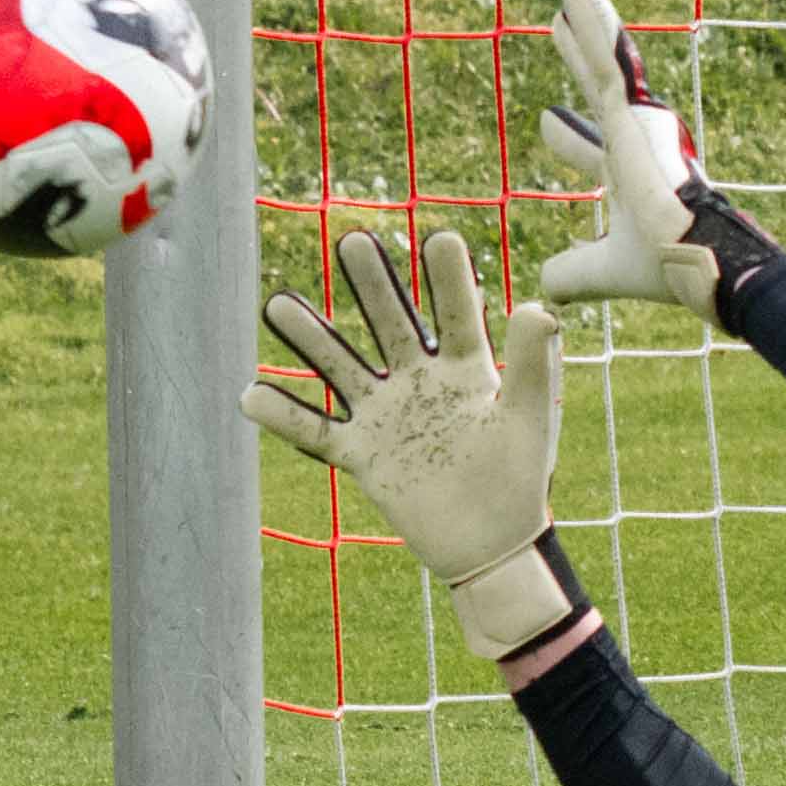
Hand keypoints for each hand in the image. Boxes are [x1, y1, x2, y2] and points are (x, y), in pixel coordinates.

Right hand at [236, 226, 588, 662]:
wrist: (491, 546)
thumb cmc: (519, 482)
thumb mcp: (528, 420)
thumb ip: (532, 365)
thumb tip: (537, 307)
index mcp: (468, 371)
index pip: (457, 314)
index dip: (448, 279)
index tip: (439, 238)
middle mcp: (421, 384)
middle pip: (391, 326)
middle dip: (372, 286)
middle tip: (352, 241)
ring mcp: (388, 417)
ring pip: (342, 368)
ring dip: (311, 339)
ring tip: (276, 303)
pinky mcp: (364, 455)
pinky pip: (317, 433)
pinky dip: (284, 417)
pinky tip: (248, 395)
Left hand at [531, 0, 717, 314]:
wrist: (700, 262)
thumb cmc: (665, 265)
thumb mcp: (603, 271)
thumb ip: (574, 273)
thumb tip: (547, 289)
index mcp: (629, 176)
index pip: (593, 148)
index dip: (568, 137)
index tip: (547, 120)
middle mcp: (635, 144)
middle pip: (598, 89)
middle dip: (579, 57)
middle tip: (559, 26)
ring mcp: (638, 125)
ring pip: (604, 61)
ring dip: (587, 23)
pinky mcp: (635, 113)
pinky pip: (608, 57)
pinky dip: (593, 21)